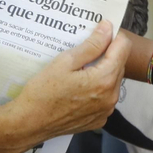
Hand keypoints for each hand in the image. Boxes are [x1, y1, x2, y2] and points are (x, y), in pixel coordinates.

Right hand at [7, 22, 129, 146]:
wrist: (29, 124)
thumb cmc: (43, 92)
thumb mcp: (65, 62)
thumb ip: (91, 45)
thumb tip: (108, 28)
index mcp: (104, 80)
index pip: (123, 48)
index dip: (113, 36)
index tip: (99, 32)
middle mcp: (111, 97)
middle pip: (119, 64)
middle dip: (107, 53)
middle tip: (85, 49)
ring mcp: (106, 111)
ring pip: (113, 81)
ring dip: (103, 71)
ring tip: (80, 69)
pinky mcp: (98, 120)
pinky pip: (105, 97)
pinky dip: (97, 89)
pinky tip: (79, 87)